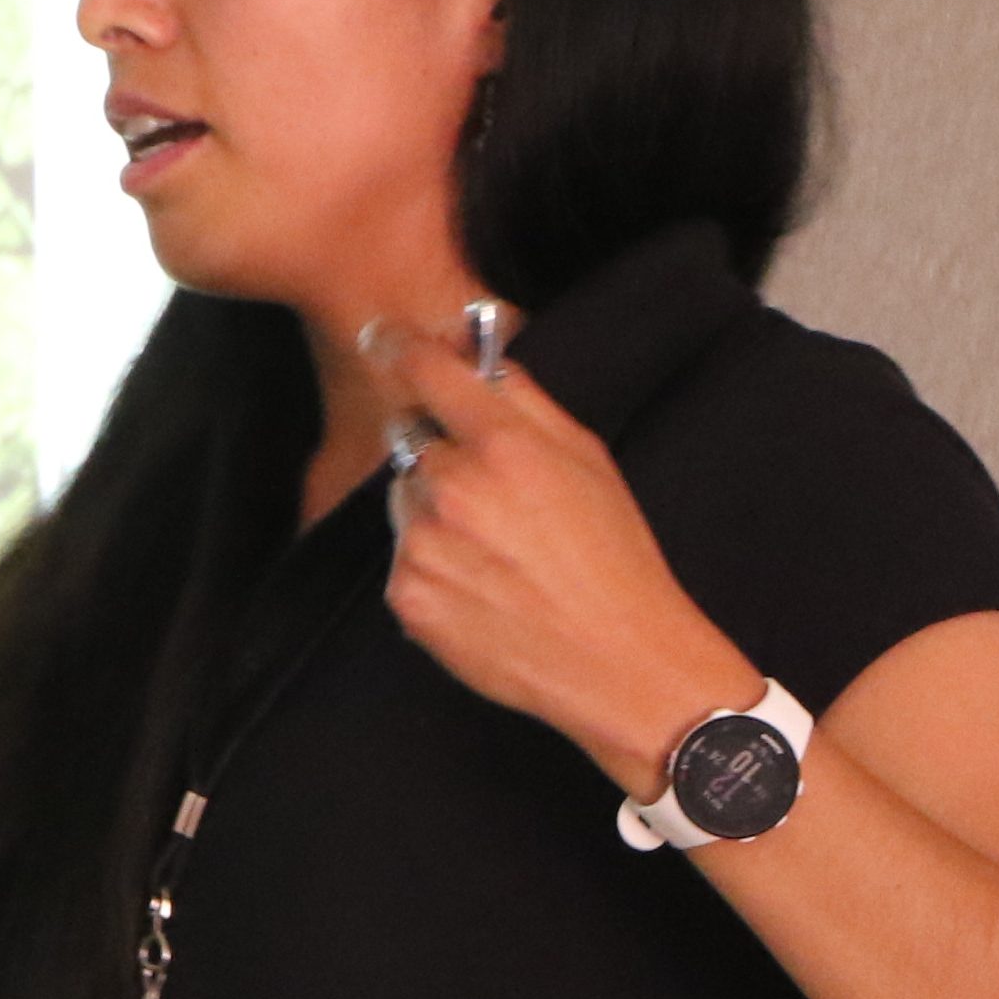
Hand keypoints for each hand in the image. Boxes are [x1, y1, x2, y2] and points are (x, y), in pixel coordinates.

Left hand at [363, 326, 757, 796]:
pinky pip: (403, 559)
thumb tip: (481, 359)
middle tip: (491, 496)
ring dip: (432, 512)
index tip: (382, 336)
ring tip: (496, 552)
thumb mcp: (587, 460)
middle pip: (409, 440)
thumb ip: (527, 402)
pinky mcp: (406, 595)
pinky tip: (483, 587)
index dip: (400, 346)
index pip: (426, 372)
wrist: (616, 661)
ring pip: (404, 501)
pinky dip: (430, 566)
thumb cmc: (613, 559)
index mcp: (503, 445)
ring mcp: (422, 544)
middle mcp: (453, 487)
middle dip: (438, 454)